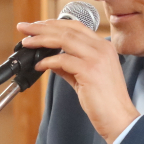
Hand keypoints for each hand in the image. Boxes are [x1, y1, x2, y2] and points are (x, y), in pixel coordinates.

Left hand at [17, 19, 139, 143]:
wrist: (119, 119)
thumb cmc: (105, 102)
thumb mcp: (86, 78)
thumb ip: (69, 66)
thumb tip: (49, 59)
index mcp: (103, 47)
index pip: (76, 27)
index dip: (54, 24)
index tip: (36, 26)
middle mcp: (101, 48)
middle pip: (67, 29)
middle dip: (42, 27)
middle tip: (24, 27)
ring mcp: (97, 58)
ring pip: (64, 39)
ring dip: (41, 39)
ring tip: (26, 42)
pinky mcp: (90, 71)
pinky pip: (63, 60)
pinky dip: (48, 61)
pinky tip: (39, 65)